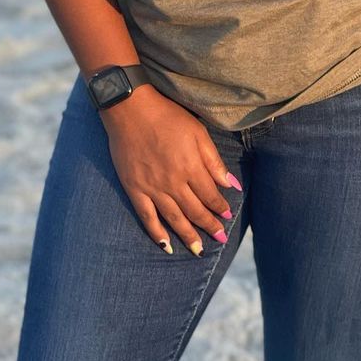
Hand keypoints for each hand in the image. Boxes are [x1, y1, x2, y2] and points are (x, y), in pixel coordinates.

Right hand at [98, 84, 238, 256]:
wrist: (130, 110)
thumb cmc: (167, 116)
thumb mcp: (198, 132)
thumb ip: (213, 161)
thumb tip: (231, 184)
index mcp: (191, 167)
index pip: (210, 196)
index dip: (220, 208)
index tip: (226, 217)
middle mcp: (173, 182)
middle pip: (195, 211)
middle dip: (209, 226)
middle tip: (219, 239)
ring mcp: (152, 188)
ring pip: (174, 219)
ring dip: (188, 236)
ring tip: (198, 250)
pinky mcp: (134, 189)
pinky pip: (147, 217)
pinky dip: (156, 233)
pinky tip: (166, 245)